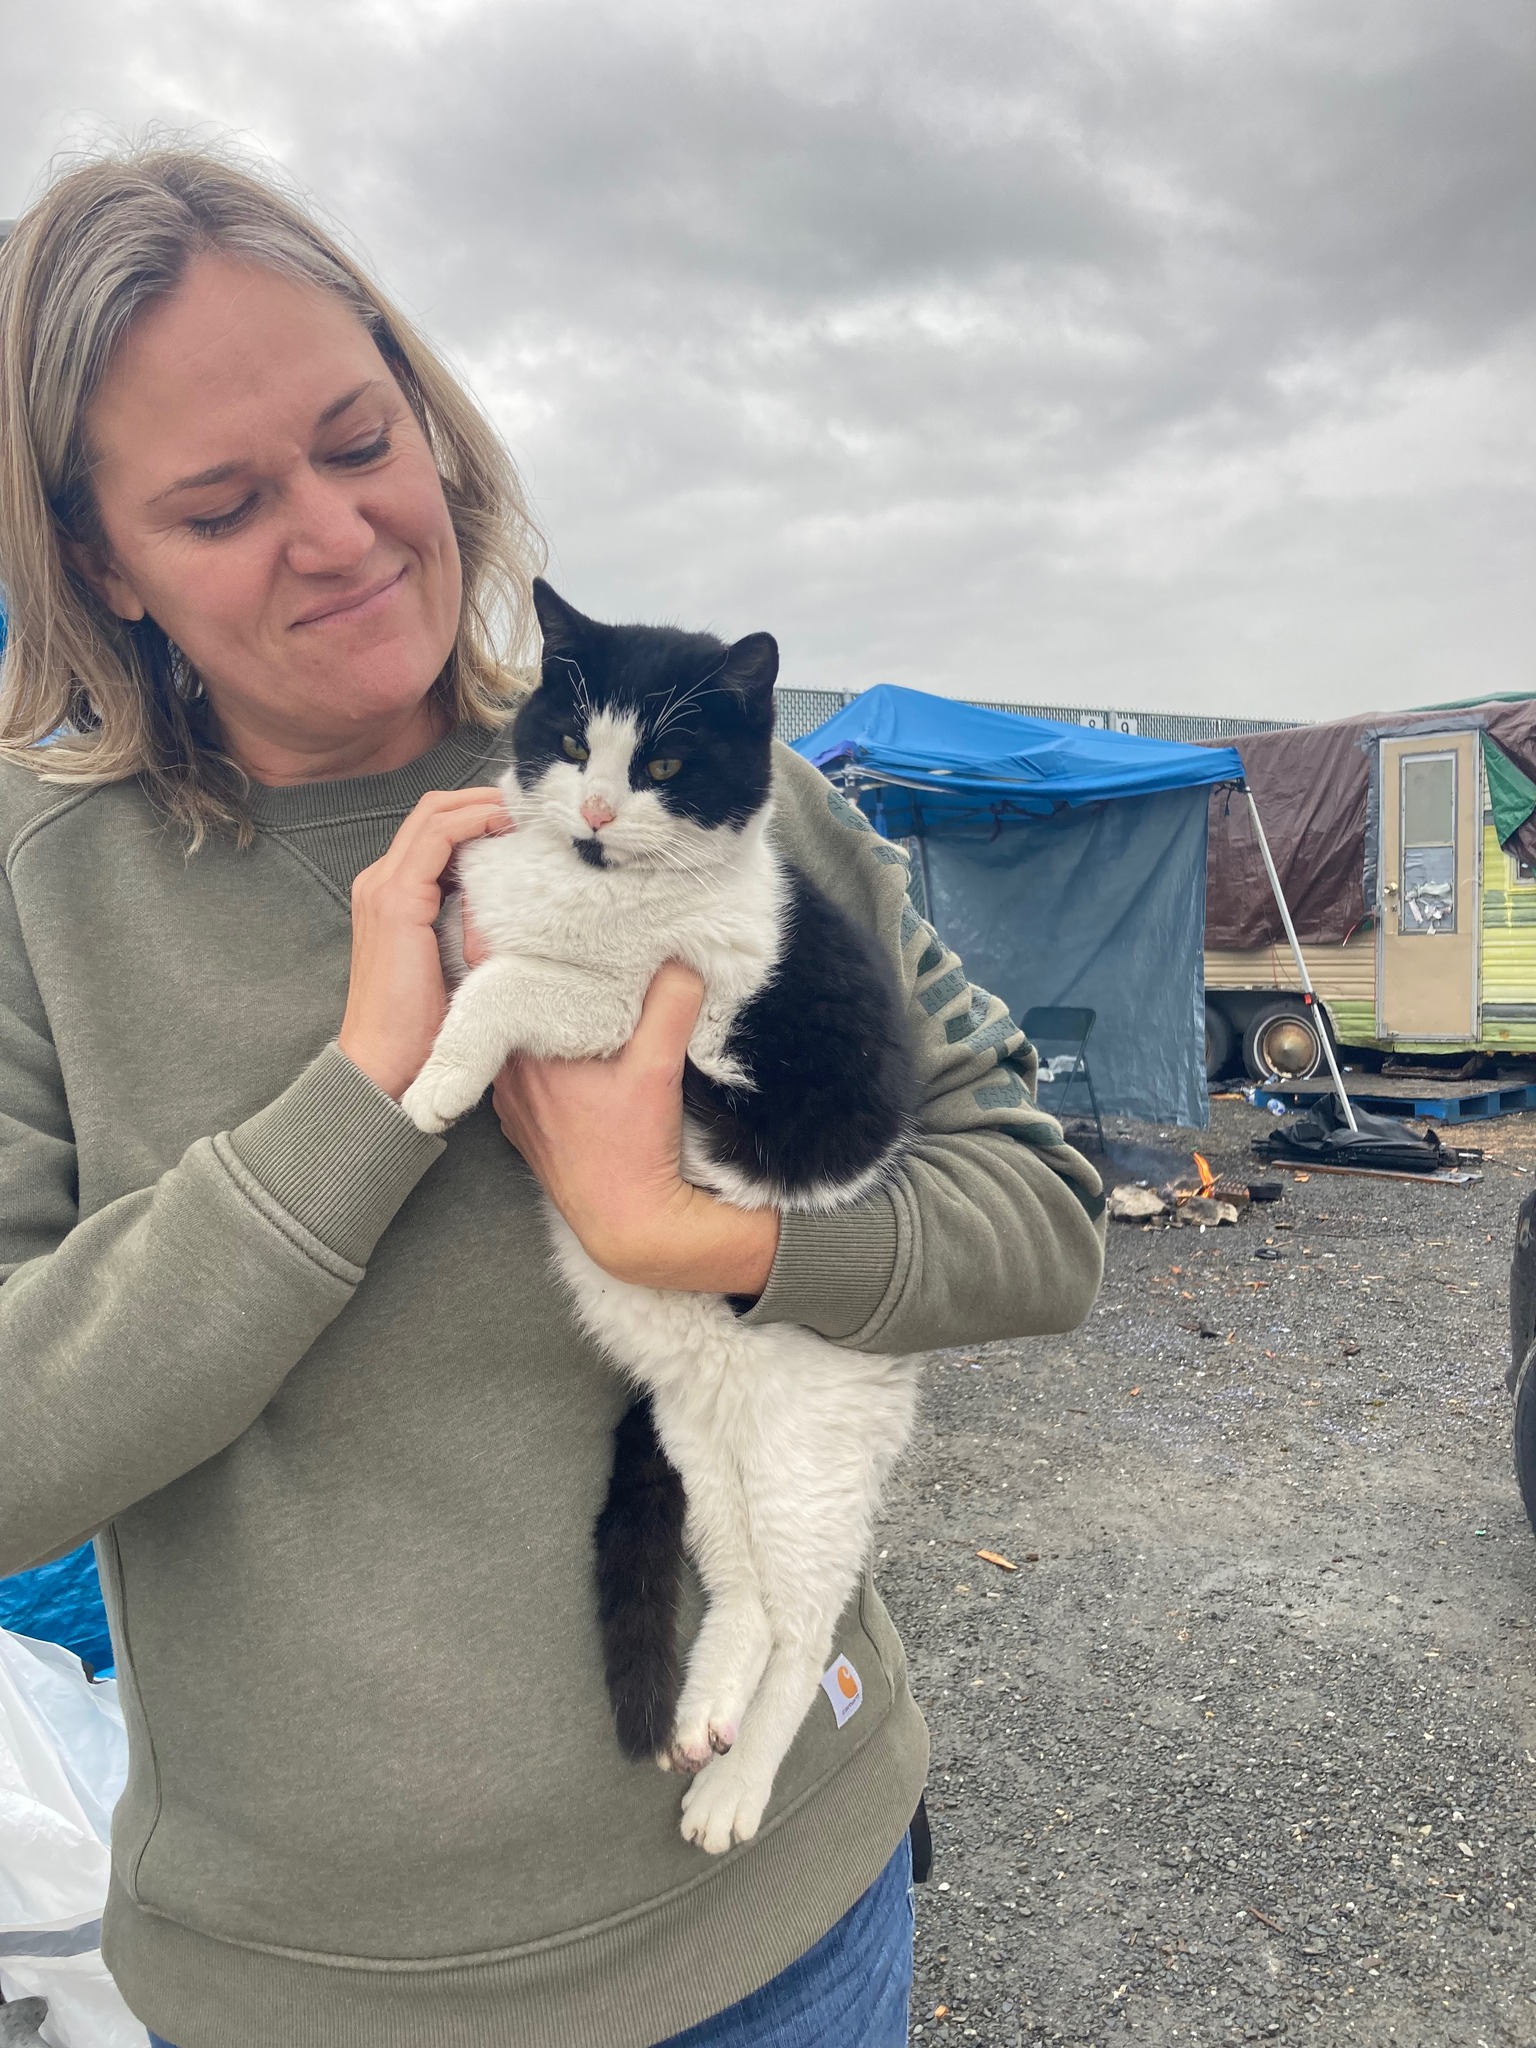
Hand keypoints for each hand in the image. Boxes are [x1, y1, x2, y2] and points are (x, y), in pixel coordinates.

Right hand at [337, 787, 509, 1100]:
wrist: (384, 1062)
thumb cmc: (422, 1025)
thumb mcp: (453, 960)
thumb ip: (468, 923)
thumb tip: (513, 902)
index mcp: (392, 894)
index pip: (434, 831)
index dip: (478, 814)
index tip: (523, 818)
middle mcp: (381, 881)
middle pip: (433, 811)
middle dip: (484, 799)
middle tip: (531, 804)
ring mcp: (383, 887)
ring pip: (434, 814)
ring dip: (484, 803)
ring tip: (526, 809)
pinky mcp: (396, 900)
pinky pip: (438, 838)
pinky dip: (474, 821)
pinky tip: (507, 825)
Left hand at [489, 963, 780, 1294]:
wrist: (627, 1223)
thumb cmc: (634, 1151)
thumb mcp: (659, 1068)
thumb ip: (670, 1004)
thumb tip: (680, 959)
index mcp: (525, 1051)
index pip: (494, 974)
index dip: (509, 935)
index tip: (528, 909)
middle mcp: (506, 1073)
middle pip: (502, 1001)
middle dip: (528, 966)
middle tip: (556, 932)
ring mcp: (510, 1100)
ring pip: (511, 1036)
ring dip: (533, 1012)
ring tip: (566, 981)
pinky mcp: (524, 1121)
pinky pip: (522, 1069)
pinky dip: (540, 1051)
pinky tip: (570, 1044)